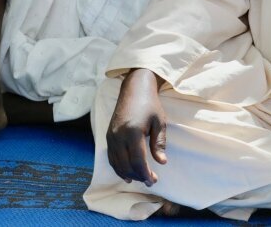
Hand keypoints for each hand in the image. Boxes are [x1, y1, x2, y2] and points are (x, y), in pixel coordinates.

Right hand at [106, 69, 167, 186]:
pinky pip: (111, 157)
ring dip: (128, 173)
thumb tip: (161, 162)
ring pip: (117, 163)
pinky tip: (127, 172)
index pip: (137, 160)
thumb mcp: (160, 122)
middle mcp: (118, 136)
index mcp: (133, 132)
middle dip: (138, 176)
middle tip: (150, 180)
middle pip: (126, 165)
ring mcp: (111, 136)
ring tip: (140, 178)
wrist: (134, 89)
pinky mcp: (108, 135)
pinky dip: (118, 167)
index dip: (145, 173)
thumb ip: (159, 143)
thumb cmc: (150, 104)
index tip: (153, 180)